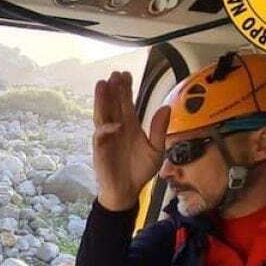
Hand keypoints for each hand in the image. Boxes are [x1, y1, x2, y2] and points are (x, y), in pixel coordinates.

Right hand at [93, 71, 169, 210]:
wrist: (128, 191)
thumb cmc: (139, 171)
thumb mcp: (156, 150)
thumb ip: (160, 130)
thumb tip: (165, 108)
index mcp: (130, 126)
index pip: (126, 103)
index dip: (125, 89)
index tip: (125, 75)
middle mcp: (117, 128)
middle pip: (113, 105)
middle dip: (113, 90)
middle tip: (114, 75)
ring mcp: (107, 138)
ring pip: (102, 115)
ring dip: (102, 101)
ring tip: (102, 86)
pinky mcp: (101, 150)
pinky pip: (101, 137)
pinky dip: (106, 129)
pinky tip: (114, 125)